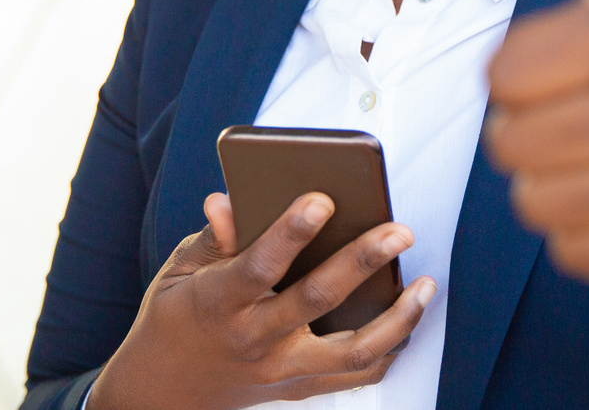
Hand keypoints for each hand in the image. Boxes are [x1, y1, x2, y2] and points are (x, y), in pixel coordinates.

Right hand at [88, 191, 435, 409]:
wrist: (162, 394)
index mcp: (218, 302)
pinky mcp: (298, 387)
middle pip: (316, 301)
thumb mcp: (178, 271)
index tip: (322, 199)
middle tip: (399, 231)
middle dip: (362, 262)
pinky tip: (409, 316)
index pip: (258, 266)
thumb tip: (227, 199)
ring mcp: (281, 370)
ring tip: (426, 284)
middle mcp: (254, 340)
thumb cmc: (175, 317)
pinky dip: (389, 348)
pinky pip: (356, 375)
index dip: (290, 232)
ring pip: (351, 352)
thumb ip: (213, 237)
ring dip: (396, 318)